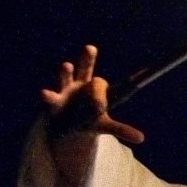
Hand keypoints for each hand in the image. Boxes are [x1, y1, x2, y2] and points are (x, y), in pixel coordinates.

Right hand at [41, 45, 143, 182]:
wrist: (67, 128)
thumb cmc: (88, 119)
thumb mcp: (105, 125)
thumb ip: (121, 130)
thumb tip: (142, 139)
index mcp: (90, 87)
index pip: (97, 79)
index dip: (95, 74)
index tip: (93, 57)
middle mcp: (76, 84)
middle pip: (82, 68)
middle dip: (87, 59)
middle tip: (91, 48)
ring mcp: (63, 91)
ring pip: (64, 78)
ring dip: (65, 73)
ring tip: (66, 65)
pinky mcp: (52, 103)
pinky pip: (50, 97)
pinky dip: (48, 95)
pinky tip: (44, 92)